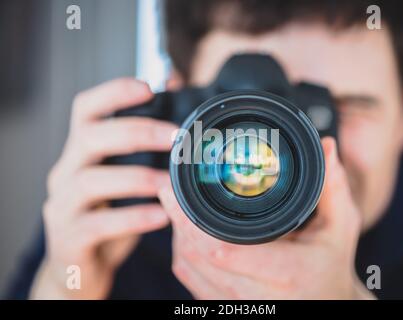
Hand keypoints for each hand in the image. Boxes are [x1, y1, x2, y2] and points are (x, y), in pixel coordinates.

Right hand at [31, 78, 176, 298]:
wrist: (81, 266)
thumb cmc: (108, 214)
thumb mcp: (122, 176)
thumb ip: (141, 143)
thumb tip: (174, 90)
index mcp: (80, 153)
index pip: (85, 109)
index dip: (114, 93)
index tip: (149, 87)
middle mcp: (65, 172)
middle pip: (89, 137)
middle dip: (135, 132)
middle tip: (176, 136)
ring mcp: (62, 206)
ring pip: (90, 181)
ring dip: (136, 178)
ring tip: (171, 183)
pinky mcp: (69, 238)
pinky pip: (97, 225)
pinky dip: (132, 218)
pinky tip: (160, 217)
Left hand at [158, 137, 374, 298]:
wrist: (329, 304)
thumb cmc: (332, 263)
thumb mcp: (341, 225)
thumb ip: (333, 186)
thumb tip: (326, 145)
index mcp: (289, 272)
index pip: (227, 253)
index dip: (194, 225)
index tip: (177, 194)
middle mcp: (261, 295)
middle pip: (199, 259)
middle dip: (178, 223)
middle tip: (166, 191)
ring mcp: (241, 306)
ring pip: (190, 271)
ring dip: (177, 238)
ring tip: (172, 207)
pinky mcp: (228, 308)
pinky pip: (192, 282)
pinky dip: (183, 256)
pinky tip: (183, 233)